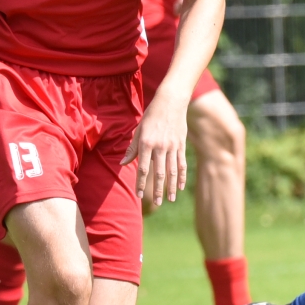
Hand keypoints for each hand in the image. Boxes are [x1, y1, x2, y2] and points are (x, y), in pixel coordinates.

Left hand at [123, 89, 188, 205]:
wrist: (171, 102)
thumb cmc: (151, 116)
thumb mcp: (138, 130)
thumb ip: (132, 148)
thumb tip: (122, 163)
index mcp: (146, 143)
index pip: (143, 168)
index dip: (140, 183)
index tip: (139, 195)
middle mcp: (160, 147)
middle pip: (158, 173)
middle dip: (156, 190)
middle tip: (155, 203)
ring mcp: (172, 147)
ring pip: (172, 171)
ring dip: (170, 187)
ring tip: (169, 200)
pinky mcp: (181, 145)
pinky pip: (182, 164)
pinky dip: (181, 177)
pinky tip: (180, 187)